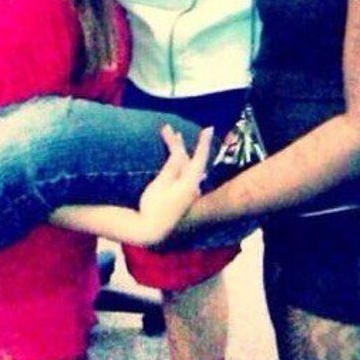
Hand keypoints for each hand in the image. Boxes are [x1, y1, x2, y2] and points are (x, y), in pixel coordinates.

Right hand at [136, 125, 213, 243]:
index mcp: (190, 183)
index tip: (208, 128)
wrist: (150, 231)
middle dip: (179, 144)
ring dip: (180, 154)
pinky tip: (183, 162)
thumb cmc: (153, 206)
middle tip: (170, 130)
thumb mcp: (162, 182)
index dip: (203, 142)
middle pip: (189, 161)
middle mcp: (193, 188)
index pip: (199, 157)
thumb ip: (173, 166)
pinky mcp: (182, 198)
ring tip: (175, 139)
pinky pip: (185, 175)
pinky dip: (181, 164)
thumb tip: (181, 152)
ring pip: (186, 168)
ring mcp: (188, 194)